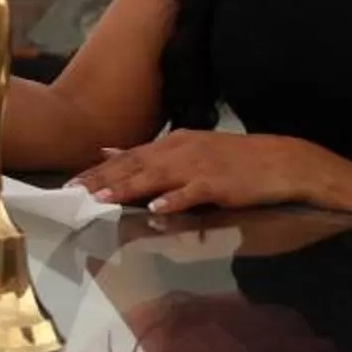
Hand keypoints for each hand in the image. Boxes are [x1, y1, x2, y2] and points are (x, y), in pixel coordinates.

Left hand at [74, 130, 351, 216]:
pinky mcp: (219, 184)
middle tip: (72, 193)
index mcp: (173, 143)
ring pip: (156, 177)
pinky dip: (173, 200)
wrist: (281, 161)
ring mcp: (200, 166)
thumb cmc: (234, 160)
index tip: (70, 183)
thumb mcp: (188, 149)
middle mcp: (181, 150)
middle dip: (102, 179)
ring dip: (128, 187)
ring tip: (102, 198)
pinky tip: (156, 209)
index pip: (128, 157)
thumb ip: (149, 153)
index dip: (97, 170)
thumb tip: (110, 151)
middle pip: (134, 165)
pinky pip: (192, 193)